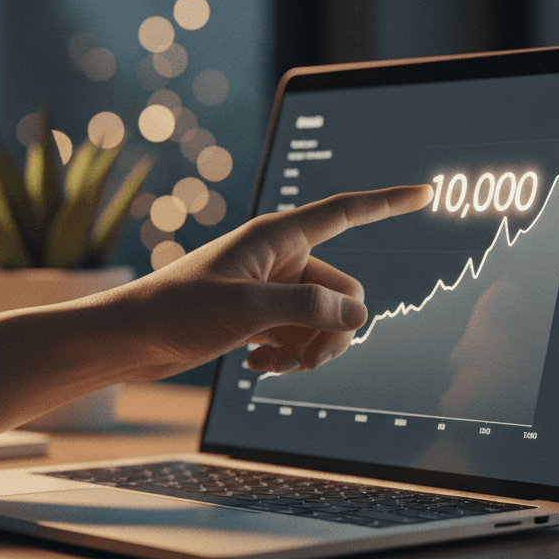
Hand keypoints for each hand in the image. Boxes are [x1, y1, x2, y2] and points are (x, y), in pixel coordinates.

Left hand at [126, 184, 433, 377]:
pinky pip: (301, 336)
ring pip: (324, 320)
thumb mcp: (246, 308)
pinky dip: (289, 355)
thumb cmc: (178, 310)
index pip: (345, 211)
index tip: (425, 192)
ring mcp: (272, 290)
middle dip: (335, 331)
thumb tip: (358, 317)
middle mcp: (280, 259)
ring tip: (274, 365)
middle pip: (344, 291)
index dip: (387, 201)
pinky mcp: (261, 317)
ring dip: (310, 349)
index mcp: (277, 237)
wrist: (133, 339)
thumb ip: (307, 307)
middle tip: (308, 360)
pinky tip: (258, 366)